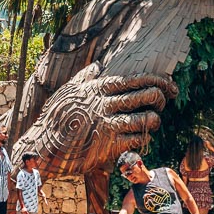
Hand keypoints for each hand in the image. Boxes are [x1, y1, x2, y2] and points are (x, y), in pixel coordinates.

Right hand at [17, 63, 176, 175]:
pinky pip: (138, 140)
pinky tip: (139, 138)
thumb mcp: (67, 91)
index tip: (170, 87)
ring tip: (151, 122)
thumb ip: (85, 77)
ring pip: (147, 119)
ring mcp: (108, 125)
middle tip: (161, 104)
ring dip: (154, 121)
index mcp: (99, 88)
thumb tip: (98, 65)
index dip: (159, 81)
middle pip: (148, 96)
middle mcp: (106, 104)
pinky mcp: (109, 146)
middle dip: (161, 99)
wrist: (43, 147)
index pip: (137, 79)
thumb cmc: (55, 118)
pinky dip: (144, 138)